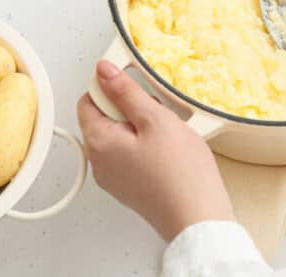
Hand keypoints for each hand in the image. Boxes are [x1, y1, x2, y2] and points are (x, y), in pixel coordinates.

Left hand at [77, 61, 233, 241]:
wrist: (197, 215)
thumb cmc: (179, 171)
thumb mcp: (155, 119)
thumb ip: (126, 92)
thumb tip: (104, 71)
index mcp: (98, 142)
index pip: (88, 99)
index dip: (112, 88)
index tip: (136, 90)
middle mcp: (99, 162)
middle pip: (104, 117)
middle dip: (131, 108)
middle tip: (158, 116)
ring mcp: (114, 177)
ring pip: (121, 135)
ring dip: (142, 127)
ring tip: (168, 136)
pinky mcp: (129, 186)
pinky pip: (131, 154)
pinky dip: (147, 146)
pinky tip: (169, 151)